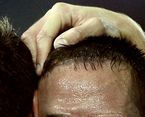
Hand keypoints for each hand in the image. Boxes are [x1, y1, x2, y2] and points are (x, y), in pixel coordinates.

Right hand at [22, 3, 140, 73]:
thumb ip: (79, 34)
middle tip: (38, 77)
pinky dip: (36, 59)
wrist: (114, 28)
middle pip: (30, 38)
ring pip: (30, 42)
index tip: (41, 73)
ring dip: (32, 59)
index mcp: (60, 12)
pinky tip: (42, 73)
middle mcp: (51, 17)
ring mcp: (49, 26)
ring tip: (39, 77)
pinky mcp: (50, 35)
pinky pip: (36, 47)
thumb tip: (58, 43)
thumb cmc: (108, 28)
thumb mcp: (97, 28)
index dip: (40, 55)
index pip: (42, 35)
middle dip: (32, 58)